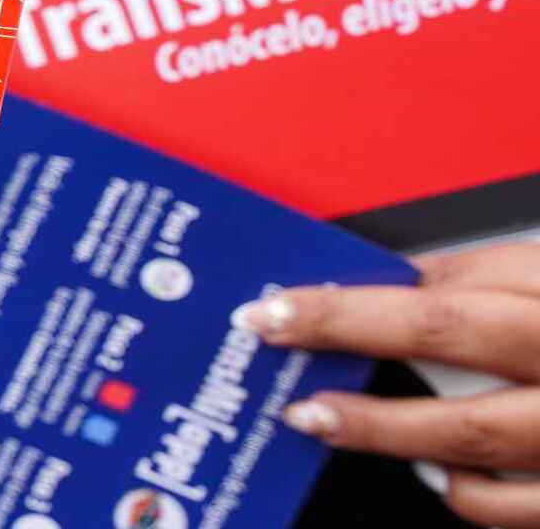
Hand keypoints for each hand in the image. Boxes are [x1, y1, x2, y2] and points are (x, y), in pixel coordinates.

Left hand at [236, 242, 539, 526]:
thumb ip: (485, 278)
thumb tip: (395, 280)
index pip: (438, 281)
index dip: (349, 296)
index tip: (281, 302)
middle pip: (442, 331)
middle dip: (343, 327)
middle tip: (270, 330)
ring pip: (468, 432)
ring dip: (378, 427)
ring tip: (314, 416)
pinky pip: (512, 506)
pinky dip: (462, 491)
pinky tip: (430, 472)